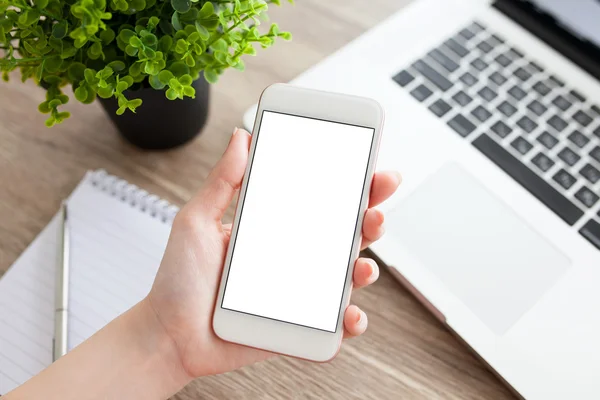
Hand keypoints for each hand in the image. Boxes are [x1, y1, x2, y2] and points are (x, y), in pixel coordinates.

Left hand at [146, 128, 400, 377]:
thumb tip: (241, 138)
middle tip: (376, 207)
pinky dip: (350, 323)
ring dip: (366, 269)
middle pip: (344, 236)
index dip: (349, 185)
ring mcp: (298, 294)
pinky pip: (333, 327)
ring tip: (363, 266)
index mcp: (274, 230)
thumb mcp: (196, 221)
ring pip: (346, 279)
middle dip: (370, 218)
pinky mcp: (297, 328)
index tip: (368, 165)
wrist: (168, 335)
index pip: (319, 202)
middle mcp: (293, 259)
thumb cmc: (179, 281)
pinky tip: (349, 316)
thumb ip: (222, 181)